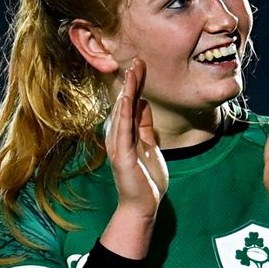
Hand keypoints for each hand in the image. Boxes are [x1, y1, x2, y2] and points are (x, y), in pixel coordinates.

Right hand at [105, 58, 168, 218]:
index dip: (136, 85)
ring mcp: (119, 146)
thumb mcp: (149, 145)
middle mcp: (119, 137)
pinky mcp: (122, 156)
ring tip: (132, 73)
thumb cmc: (146, 179)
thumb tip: (144, 104)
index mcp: (126, 134)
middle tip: (137, 61)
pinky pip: (123, 131)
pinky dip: (124, 114)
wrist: (143, 206)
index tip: (140, 66)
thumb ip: (145, 126)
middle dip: (131, 82)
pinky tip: (127, 99)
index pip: (132, 104)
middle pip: (125, 104)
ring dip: (127, 92)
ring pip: (123, 114)